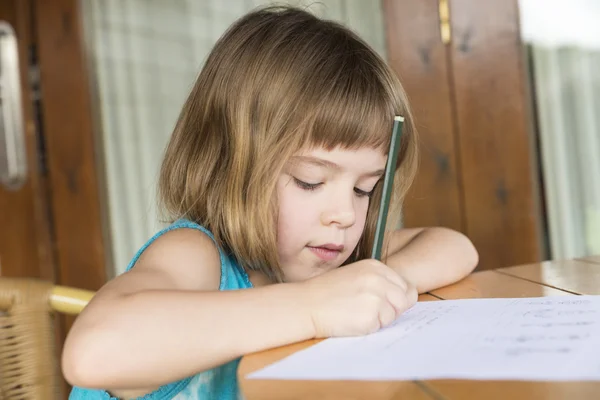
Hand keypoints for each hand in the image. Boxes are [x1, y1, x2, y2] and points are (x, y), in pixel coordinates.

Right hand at [298, 259, 417, 337]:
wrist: (305, 303)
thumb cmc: (327, 292)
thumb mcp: (355, 276)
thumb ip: (379, 282)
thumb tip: (407, 297)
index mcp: (376, 267)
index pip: (406, 286)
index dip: (396, 298)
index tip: (380, 302)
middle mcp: (379, 280)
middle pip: (405, 301)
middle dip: (391, 309)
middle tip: (366, 309)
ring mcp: (375, 298)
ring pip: (393, 316)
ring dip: (379, 319)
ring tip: (355, 312)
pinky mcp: (370, 317)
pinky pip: (380, 328)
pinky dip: (368, 328)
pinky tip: (351, 320)